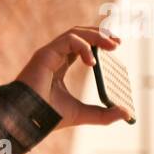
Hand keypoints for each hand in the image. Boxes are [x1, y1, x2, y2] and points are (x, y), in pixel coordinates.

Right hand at [14, 26, 132, 128]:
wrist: (27, 120)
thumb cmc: (47, 116)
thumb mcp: (82, 114)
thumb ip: (103, 114)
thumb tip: (127, 114)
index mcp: (58, 67)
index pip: (79, 46)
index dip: (97, 43)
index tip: (116, 47)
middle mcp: (53, 57)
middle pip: (79, 35)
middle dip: (100, 34)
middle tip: (118, 41)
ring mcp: (48, 54)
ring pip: (75, 33)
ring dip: (95, 35)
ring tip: (112, 45)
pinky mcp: (45, 54)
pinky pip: (69, 40)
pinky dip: (83, 47)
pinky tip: (92, 62)